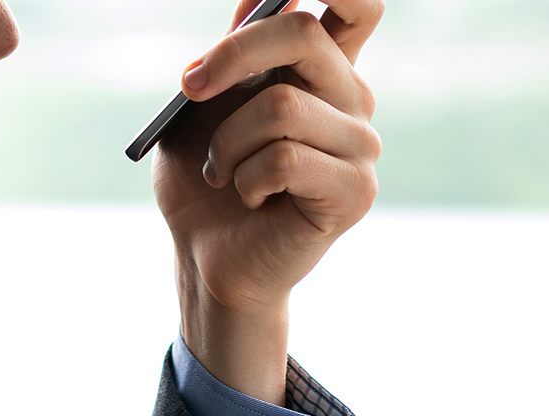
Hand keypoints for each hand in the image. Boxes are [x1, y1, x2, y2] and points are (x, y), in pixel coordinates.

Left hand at [154, 0, 383, 405]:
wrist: (206, 257)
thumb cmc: (202, 182)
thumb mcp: (203, 108)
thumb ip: (232, 53)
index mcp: (320, 73)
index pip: (355, 5)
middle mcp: (350, 102)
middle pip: (303, 34)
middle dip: (231, 56)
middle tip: (190, 88)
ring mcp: (358, 147)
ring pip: (281, 107)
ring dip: (227, 142)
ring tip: (219, 173)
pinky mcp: (354, 191)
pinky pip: (286, 158)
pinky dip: (246, 177)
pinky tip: (250, 197)